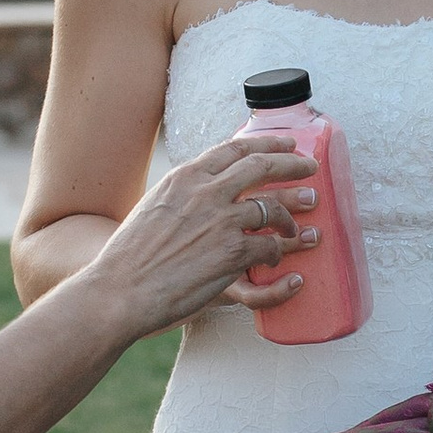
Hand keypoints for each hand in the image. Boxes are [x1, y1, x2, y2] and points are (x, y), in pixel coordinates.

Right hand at [91, 128, 313, 336]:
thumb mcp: (155, 206)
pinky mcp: (234, 252)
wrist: (122, 288)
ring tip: (305, 217)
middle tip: (310, 168)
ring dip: (293, 212)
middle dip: (293, 165)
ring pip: (273, 207)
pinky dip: (280, 252)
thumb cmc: (131, 256)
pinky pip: (271, 246)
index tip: (286, 144)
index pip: (234, 148)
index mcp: (186, 176)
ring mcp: (223, 220)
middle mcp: (207, 191)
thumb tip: (200, 191)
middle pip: (262, 167)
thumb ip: (183, 194)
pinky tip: (280, 259)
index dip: (266, 143)